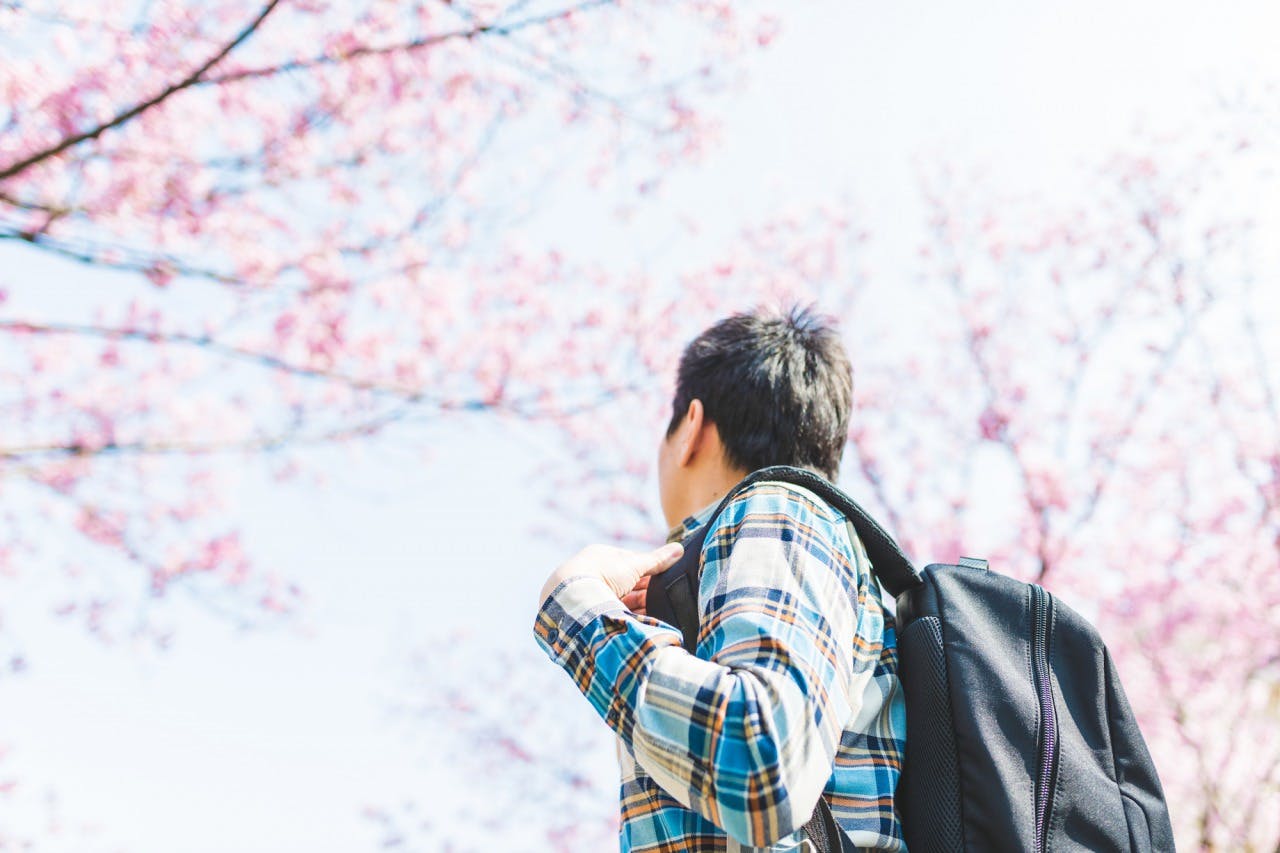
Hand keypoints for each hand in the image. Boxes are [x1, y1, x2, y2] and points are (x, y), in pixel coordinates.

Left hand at [540, 542, 682, 607]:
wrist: (573, 597)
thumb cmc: (601, 573)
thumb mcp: (634, 564)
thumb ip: (657, 560)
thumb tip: (679, 549)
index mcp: (602, 556)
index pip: (630, 562)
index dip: (649, 571)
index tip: (664, 581)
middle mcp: (595, 574)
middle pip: (627, 583)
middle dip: (644, 591)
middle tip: (664, 598)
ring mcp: (592, 594)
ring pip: (621, 600)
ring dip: (638, 606)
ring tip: (656, 612)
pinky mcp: (591, 613)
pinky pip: (614, 614)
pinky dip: (629, 616)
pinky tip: (642, 622)